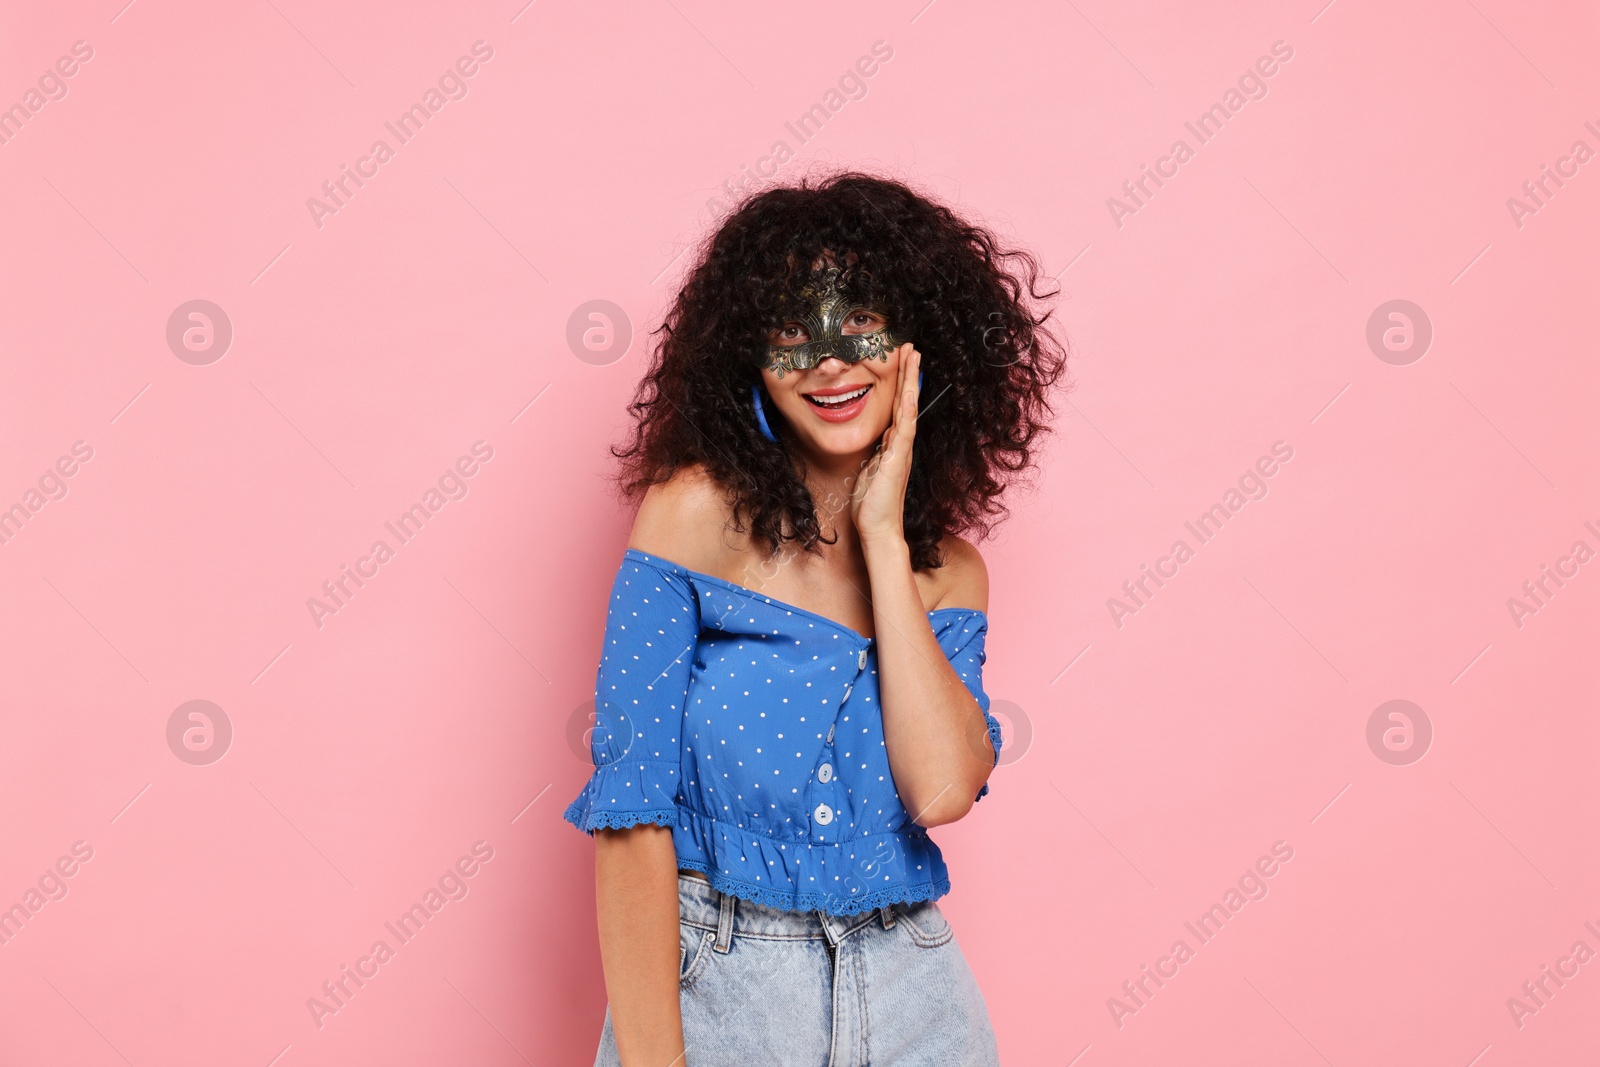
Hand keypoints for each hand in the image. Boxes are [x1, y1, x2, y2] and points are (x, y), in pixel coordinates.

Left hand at [851, 344, 919, 545]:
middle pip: (907, 402)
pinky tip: (910, 391)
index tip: (902, 362)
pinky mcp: (896, 460)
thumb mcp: (870, 470)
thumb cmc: (872, 504)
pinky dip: (908, 408)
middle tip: (911, 348)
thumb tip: (879, 441)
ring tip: (913, 357)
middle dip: (908, 374)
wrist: (877, 528)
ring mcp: (901, 451)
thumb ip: (877, 454)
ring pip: (909, 409)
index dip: (901, 384)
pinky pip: (905, 429)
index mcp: (894, 446)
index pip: (899, 408)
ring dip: (910, 382)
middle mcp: (901, 444)